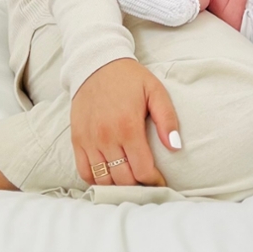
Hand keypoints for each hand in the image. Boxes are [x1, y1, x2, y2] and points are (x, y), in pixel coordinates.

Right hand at [70, 58, 180, 186]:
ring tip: (130, 181)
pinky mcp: (77, 140)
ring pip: (103, 180)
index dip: (154, 181)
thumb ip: (167, 119)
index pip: (142, 169)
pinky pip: (84, 172)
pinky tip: (109, 176)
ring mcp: (89, 140)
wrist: (97, 65)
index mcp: (128, 127)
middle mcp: (106, 137)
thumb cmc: (130, 79)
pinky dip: (96, 180)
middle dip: (138, 186)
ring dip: (117, 186)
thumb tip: (175, 147)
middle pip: (123, 179)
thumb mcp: (155, 91)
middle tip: (146, 184)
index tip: (160, 182)